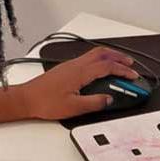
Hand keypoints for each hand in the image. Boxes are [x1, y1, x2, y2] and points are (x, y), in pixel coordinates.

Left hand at [21, 46, 137, 119]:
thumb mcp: (74, 107)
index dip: (123, 70)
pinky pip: (87, 59)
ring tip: (119, 63)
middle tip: (130, 63)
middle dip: (119, 57)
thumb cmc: (45, 102)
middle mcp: (75, 65)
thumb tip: (108, 99)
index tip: (133, 76)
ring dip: (109, 56)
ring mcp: (70, 65)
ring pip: (94, 54)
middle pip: (102, 53)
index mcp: (80, 73)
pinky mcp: (65, 69)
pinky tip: (100, 69)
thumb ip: (95, 102)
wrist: (26, 99)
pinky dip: (99, 60)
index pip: (108, 67)